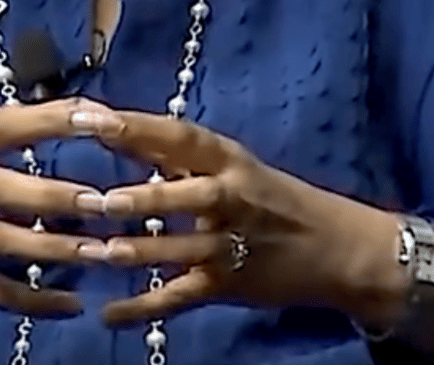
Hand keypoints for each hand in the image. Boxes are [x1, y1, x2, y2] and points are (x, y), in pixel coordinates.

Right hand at [0, 98, 113, 321]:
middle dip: (70, 198)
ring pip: (10, 242)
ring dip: (63, 251)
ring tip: (110, 253)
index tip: (105, 116)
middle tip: (121, 202)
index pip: (8, 123)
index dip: (57, 118)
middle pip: (15, 189)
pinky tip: (69, 305)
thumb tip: (45, 124)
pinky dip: (32, 299)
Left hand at [82, 111, 396, 326]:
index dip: (138, 128)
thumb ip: (178, 158)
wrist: (340, 249)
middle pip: (191, 196)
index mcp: (231, 162)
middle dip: (149, 198)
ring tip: (104, 253)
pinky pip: (183, 297)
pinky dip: (144, 307)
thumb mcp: (235, 170)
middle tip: (105, 199)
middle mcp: (234, 199)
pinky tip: (107, 315)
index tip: (93, 119)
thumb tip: (117, 131)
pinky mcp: (229, 285)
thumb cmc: (276, 201)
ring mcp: (233, 245)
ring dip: (145, 252)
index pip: (182, 137)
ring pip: (186, 249)